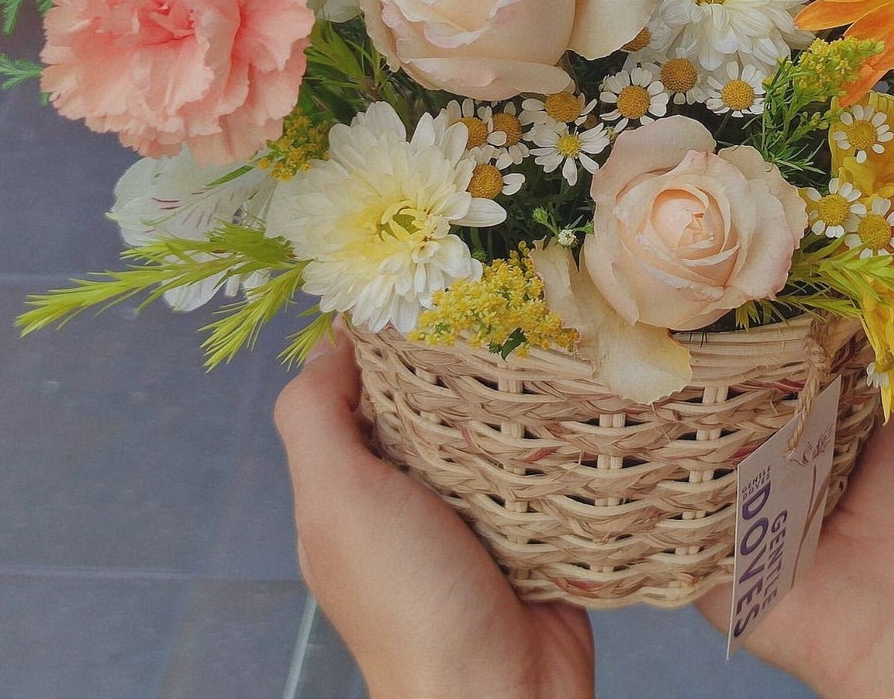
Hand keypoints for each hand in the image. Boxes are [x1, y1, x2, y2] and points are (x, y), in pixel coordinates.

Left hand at [274, 334, 594, 698]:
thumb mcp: (336, 502)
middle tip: (499, 306)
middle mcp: (409, 494)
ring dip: (517, 395)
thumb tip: (332, 338)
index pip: (359, 387)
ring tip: (546, 341)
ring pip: (493, 426)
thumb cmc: (409, 602)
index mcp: (352, 486)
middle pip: (431, 400)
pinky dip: (559, 436)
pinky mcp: (536, 526)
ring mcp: (476, 511)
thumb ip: (314, 419)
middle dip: (461, 358)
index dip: (385, 338)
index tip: (425, 292)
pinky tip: (579, 398)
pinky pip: (546, 462)